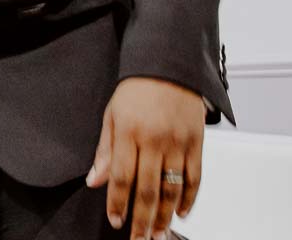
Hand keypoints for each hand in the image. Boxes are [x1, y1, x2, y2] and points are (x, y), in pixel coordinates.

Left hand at [87, 76, 205, 239]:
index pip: (121, 177)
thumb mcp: (111, 116)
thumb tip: (94, 181)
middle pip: (148, 189)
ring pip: (173, 189)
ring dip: (166, 216)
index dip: (118, 203)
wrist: (168, 67)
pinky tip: (182, 213)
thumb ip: (105, 151)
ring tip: (159, 233)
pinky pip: (195, 177)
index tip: (115, 221)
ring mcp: (178, 143)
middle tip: (139, 239)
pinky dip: (190, 199)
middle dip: (142, 219)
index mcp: (129, 133)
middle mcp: (155, 141)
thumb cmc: (136, 91)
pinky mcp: (197, 143)